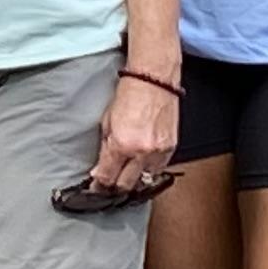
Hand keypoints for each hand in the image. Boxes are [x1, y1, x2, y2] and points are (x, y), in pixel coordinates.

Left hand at [89, 71, 178, 193]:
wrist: (154, 80)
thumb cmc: (130, 93)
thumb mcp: (107, 121)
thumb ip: (104, 148)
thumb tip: (99, 170)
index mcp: (121, 144)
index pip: (107, 177)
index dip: (99, 186)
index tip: (96, 188)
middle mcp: (141, 151)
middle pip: (126, 185)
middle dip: (115, 187)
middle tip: (109, 184)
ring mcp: (158, 152)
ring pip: (144, 181)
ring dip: (134, 180)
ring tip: (127, 174)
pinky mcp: (170, 148)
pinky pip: (159, 170)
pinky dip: (150, 170)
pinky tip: (142, 164)